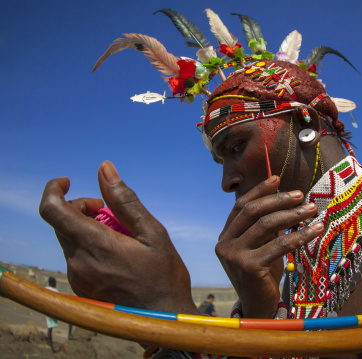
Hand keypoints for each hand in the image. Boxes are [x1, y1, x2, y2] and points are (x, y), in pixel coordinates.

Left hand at [39, 161, 198, 313]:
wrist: (163, 315)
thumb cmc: (164, 274)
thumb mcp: (152, 232)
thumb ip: (124, 200)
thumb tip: (104, 169)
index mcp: (96, 246)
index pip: (53, 210)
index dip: (54, 189)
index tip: (67, 181)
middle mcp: (79, 263)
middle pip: (61, 222)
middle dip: (82, 208)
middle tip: (110, 212)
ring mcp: (78, 277)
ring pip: (68, 238)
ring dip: (86, 226)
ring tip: (118, 235)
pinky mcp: (80, 286)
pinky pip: (74, 255)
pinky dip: (88, 243)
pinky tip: (115, 251)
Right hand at [215, 175, 323, 317]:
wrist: (258, 307)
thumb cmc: (263, 274)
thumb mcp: (261, 246)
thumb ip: (266, 226)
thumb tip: (285, 197)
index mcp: (225, 235)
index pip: (241, 206)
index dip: (259, 191)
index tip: (277, 179)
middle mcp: (225, 243)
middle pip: (253, 212)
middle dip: (278, 200)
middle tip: (301, 195)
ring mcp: (234, 256)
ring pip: (266, 225)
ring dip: (293, 215)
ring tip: (312, 209)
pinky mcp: (249, 267)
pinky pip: (279, 245)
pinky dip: (300, 235)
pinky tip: (315, 230)